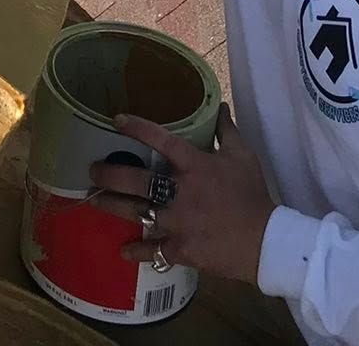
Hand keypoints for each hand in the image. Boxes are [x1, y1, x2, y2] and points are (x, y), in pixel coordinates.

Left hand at [89, 105, 273, 286]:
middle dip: (110, 174)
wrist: (267, 241)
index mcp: (194, 165)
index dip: (136, 127)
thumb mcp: (243, 155)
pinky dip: (136, 252)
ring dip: (112, 207)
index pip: (160, 139)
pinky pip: (154, 251)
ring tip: (94, 201)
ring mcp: (178, 222)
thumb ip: (226, 130)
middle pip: (136, 180)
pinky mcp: (182, 248)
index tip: (115, 120)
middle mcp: (180, 191)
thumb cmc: (253, 195)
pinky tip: (122, 251)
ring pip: (137, 212)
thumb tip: (218, 105)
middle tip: (92, 171)